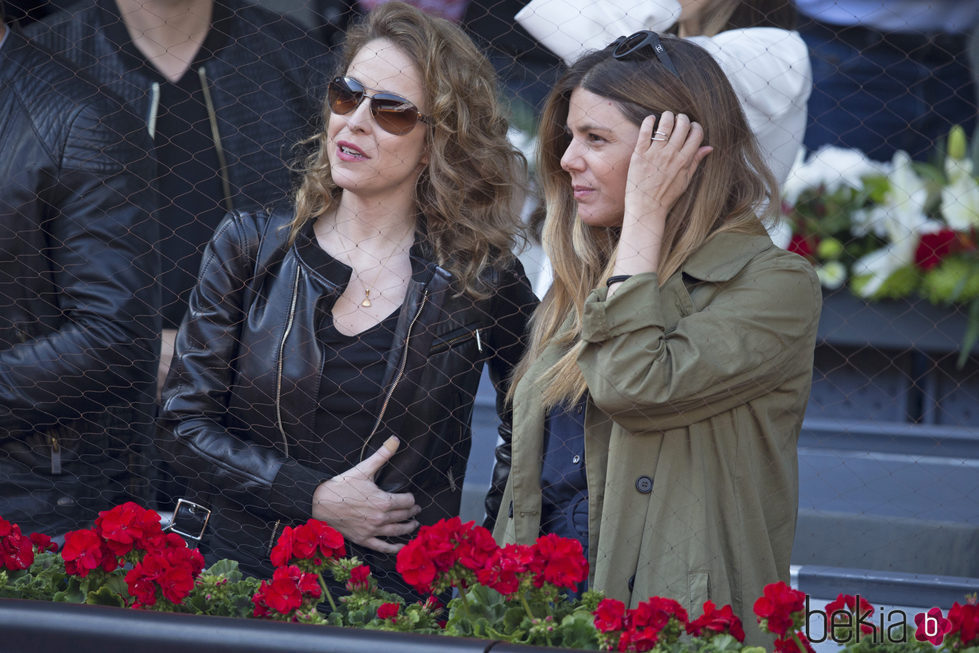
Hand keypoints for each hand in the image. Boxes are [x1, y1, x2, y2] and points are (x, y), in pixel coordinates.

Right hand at [311, 436, 420, 553]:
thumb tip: (395, 438)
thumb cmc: (342, 485)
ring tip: (414, 525)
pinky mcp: (363, 539)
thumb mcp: (364, 468)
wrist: (320, 502)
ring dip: (408, 529)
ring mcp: (372, 531)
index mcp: (383, 501)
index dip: (411, 499)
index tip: (411, 497)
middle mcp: (380, 518)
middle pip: (404, 516)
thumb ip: (382, 455)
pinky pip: (382, 547)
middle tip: (417, 510)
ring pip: (397, 532)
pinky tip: (400, 547)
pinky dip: (394, 548)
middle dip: (412, 512)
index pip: (407, 501)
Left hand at [622, 111, 712, 231]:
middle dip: (682, 118)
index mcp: (684, 160)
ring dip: (668, 116)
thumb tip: (709, 147)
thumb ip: (696, 161)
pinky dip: (649, 121)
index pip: (696, 134)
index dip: (695, 126)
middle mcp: (671, 154)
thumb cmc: (666, 196)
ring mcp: (655, 153)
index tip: (691, 127)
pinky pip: (645, 131)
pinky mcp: (640, 154)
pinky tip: (651, 119)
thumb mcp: (685, 180)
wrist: (646, 208)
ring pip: (666, 124)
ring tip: (666, 118)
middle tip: (678, 120)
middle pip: (683, 125)